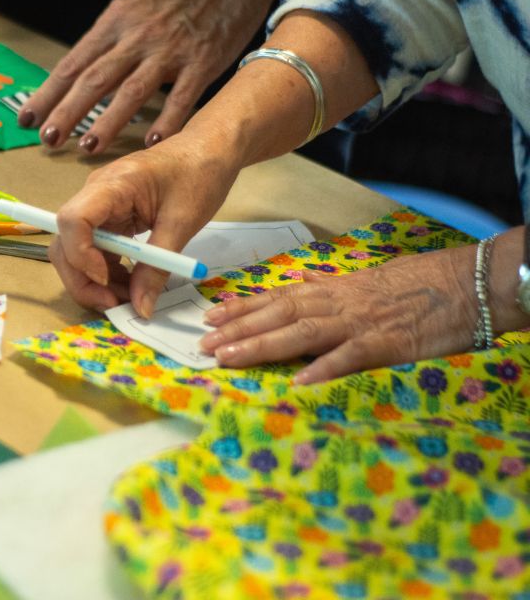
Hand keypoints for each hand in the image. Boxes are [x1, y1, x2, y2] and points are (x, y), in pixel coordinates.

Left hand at [20, 0, 283, 152]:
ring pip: (132, 90)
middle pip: (94, 79)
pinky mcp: (203, 61)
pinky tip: (152, 144)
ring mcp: (171, 49)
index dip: (48, 93)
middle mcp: (137, 36)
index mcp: (116, 21)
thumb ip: (110, 38)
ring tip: (88, 145)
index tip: (26, 118)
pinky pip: (182, 97)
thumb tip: (80, 74)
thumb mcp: (134, 4)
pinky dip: (167, 121)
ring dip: (109, 121)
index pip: (73, 63)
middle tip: (48, 138)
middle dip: (67, 111)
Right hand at [51, 134, 238, 312]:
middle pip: (65, 242)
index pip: (72, 220)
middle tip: (114, 304)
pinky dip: (108, 271)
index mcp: (113, 185)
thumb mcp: (183, 223)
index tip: (107, 279)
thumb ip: (157, 267)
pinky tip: (131, 283)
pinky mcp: (110, 217)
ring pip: (75, 250)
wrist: (209, 149)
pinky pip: (96, 249)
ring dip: (94, 280)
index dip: (81, 255)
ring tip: (128, 298)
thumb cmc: (199, 172)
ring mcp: (100, 206)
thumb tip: (141, 307)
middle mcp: (96, 194)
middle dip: (82, 279)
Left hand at [198, 247, 477, 383]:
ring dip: (262, 345)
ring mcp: (356, 323)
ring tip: (230, 358)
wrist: (458, 285)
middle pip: (277, 316)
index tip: (208, 318)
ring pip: (300, 333)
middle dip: (237, 330)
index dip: (239, 308)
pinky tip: (298, 381)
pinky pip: (348, 357)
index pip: (274, 299)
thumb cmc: (409, 286)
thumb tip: (300, 280)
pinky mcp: (383, 343)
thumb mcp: (361, 281)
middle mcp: (334, 303)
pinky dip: (322, 367)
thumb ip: (327, 285)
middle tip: (204, 345)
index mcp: (328, 291)